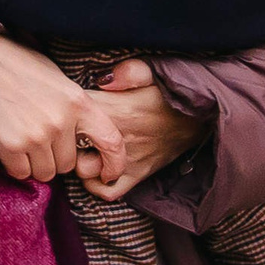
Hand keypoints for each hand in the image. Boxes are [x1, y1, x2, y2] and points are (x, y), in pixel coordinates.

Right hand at [0, 34, 122, 184]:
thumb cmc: (20, 66)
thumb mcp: (59, 80)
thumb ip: (74, 109)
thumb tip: (82, 139)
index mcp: (78, 102)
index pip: (110, 140)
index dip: (114, 163)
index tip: (108, 173)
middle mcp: (59, 122)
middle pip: (67, 165)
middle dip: (55, 158)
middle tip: (39, 139)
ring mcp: (34, 136)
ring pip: (45, 173)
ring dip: (35, 163)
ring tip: (22, 139)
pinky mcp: (9, 146)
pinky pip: (20, 173)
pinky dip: (15, 165)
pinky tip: (8, 143)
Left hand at [74, 58, 205, 201]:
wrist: (198, 118)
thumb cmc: (169, 93)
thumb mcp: (151, 71)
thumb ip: (127, 71)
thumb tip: (103, 79)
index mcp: (114, 110)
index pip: (72, 113)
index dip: (66, 110)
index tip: (69, 106)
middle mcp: (117, 138)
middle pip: (70, 145)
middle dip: (66, 138)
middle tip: (72, 128)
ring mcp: (126, 161)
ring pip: (84, 171)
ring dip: (79, 160)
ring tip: (84, 147)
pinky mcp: (137, 176)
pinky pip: (106, 192)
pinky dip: (96, 185)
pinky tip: (97, 169)